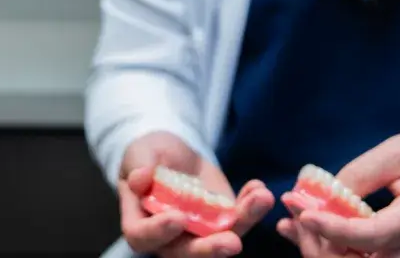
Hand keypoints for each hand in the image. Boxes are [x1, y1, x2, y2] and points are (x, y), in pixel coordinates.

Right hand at [117, 131, 274, 257]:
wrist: (174, 155)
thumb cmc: (149, 156)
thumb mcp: (140, 152)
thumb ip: (140, 165)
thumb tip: (141, 178)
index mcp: (140, 222)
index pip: (142, 236)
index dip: (158, 232)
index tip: (178, 217)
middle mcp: (169, 237)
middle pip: (187, 252)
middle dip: (210, 249)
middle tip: (232, 242)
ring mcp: (199, 232)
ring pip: (221, 238)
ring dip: (243, 222)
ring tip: (260, 199)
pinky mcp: (222, 222)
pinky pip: (238, 221)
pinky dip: (251, 207)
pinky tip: (258, 188)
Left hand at [277, 131, 399, 257]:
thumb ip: (363, 172)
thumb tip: (323, 194)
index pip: (373, 235)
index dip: (334, 229)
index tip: (304, 211)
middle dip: (320, 244)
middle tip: (296, 211)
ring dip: (319, 248)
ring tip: (292, 219)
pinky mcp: (395, 254)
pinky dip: (328, 246)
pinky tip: (303, 226)